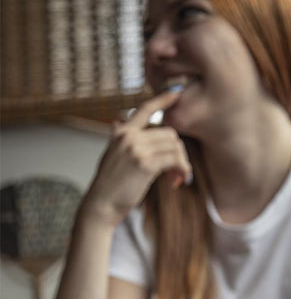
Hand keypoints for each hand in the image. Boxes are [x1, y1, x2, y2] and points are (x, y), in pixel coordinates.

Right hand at [84, 91, 192, 225]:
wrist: (101, 205)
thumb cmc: (109, 185)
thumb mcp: (111, 155)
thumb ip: (119, 139)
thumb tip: (117, 120)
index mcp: (122, 132)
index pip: (144, 110)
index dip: (162, 100)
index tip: (176, 93)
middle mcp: (129, 136)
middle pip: (170, 134)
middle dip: (178, 154)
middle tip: (177, 172)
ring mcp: (136, 149)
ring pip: (175, 147)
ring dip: (182, 164)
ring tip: (176, 179)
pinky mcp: (145, 164)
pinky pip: (174, 160)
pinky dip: (182, 170)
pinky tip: (178, 181)